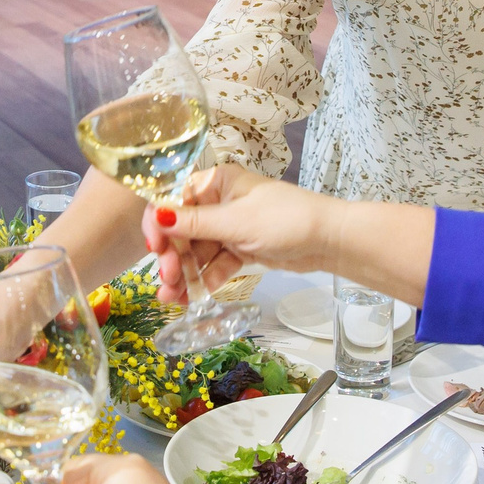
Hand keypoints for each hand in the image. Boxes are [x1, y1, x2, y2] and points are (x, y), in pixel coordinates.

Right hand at [142, 165, 334, 304]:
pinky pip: (215, 264)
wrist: (329, 240)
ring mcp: (229, 227)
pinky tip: (194, 297)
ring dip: (184, 274)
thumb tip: (157, 216)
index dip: (160, 225)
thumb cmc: (286, 219)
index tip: (154, 250)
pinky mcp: (240, 248)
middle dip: (172, 257)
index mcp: (216, 183)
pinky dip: (205, 279)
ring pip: (197, 251)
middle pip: (182, 230)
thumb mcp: (237, 222)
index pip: (174, 201)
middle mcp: (218, 202)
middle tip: (167, 282)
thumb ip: (195, 224)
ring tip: (173, 299)